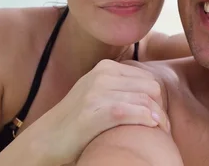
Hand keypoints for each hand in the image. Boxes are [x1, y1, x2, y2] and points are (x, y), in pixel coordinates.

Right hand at [33, 59, 169, 164]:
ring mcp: (97, 91)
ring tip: (160, 133)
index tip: (160, 117)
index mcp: (105, 67)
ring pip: (145, 99)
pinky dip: (146, 121)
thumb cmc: (77, 122)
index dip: (158, 99)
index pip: (148, 77)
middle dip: (161, 107)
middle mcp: (102, 74)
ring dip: (158, 118)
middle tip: (162, 127)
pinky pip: (131, 111)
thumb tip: (154, 94)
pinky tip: (150, 130)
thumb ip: (120, 87)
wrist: (46, 139)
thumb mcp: (97, 94)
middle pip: (151, 87)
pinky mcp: (93, 111)